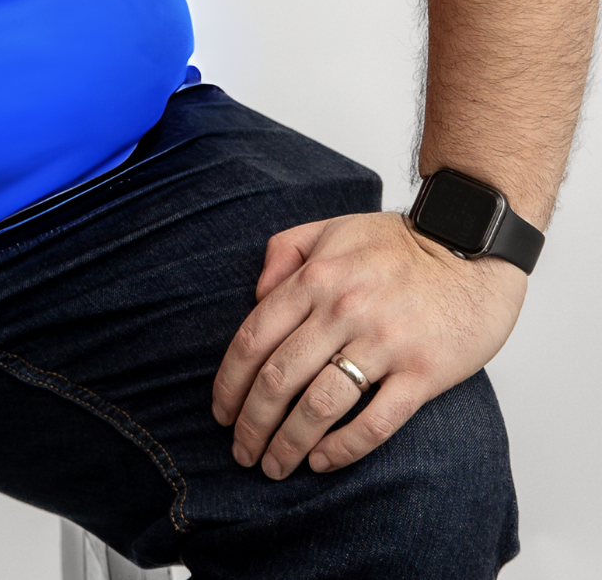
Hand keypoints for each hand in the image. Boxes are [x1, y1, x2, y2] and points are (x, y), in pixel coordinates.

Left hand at [211, 211, 525, 478]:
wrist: (473, 246)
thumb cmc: (400, 242)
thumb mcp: (333, 228)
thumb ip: (284, 251)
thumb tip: (255, 294)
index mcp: (317, 277)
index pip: (254, 338)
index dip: (229, 383)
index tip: (221, 413)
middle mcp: (343, 310)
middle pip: (278, 378)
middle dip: (251, 424)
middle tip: (242, 452)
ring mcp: (384, 342)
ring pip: (319, 406)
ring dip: (288, 444)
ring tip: (275, 467)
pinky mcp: (424, 372)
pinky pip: (376, 422)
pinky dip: (343, 449)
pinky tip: (322, 461)